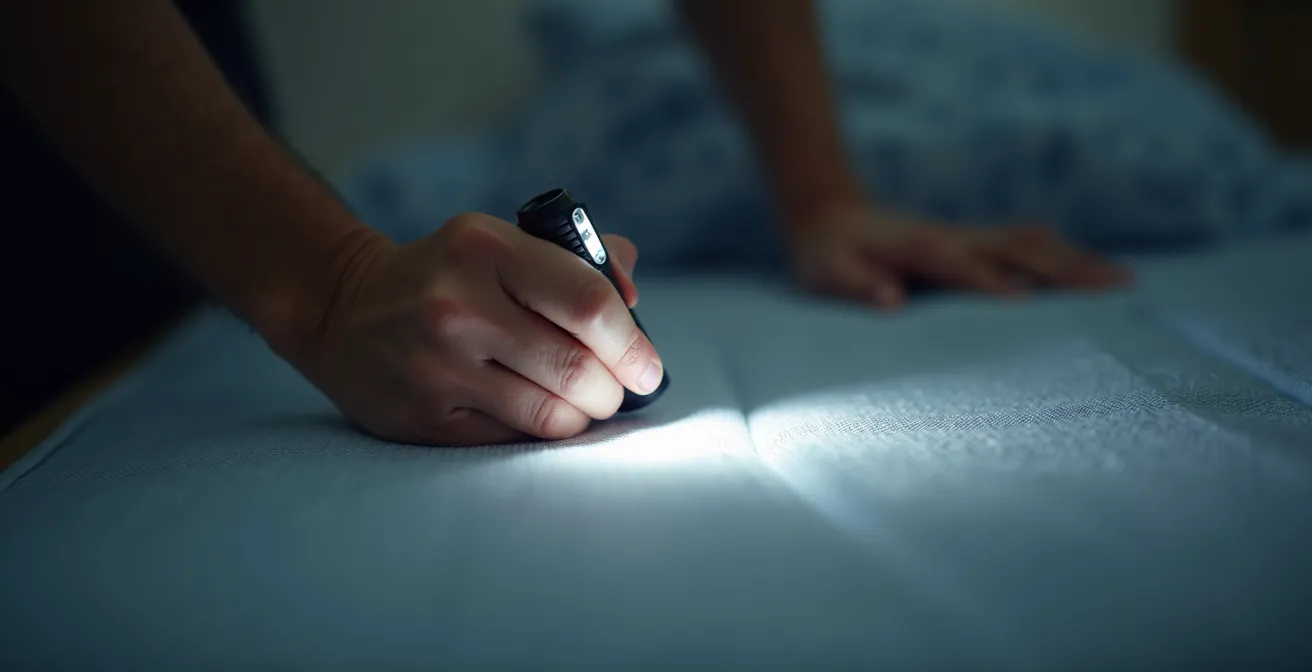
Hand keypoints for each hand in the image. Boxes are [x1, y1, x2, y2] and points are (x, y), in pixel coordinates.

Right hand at [288, 214, 662, 445]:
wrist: (342, 309)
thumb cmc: (448, 275)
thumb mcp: (500, 243)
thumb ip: (577, 261)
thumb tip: (634, 299)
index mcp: (485, 248)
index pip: (588, 303)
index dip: (633, 344)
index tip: (647, 368)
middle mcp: (458, 305)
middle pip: (576, 369)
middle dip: (611, 389)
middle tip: (612, 390)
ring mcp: (437, 365)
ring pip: (551, 415)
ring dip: (581, 416)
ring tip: (578, 403)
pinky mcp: (424, 417)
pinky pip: (512, 441)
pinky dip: (539, 434)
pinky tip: (533, 414)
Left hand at [786, 202, 1131, 308]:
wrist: (828, 214)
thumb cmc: (827, 255)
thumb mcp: (827, 274)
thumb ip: (856, 286)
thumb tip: (890, 300)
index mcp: (918, 249)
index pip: (962, 266)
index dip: (991, 283)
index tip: (1025, 305)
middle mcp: (952, 239)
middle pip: (1017, 249)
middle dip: (1065, 268)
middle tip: (1116, 288)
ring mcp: (967, 237)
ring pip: (1031, 243)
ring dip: (1077, 259)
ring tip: (1125, 281)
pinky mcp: (973, 242)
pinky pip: (1026, 245)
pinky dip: (1064, 255)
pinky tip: (1093, 271)